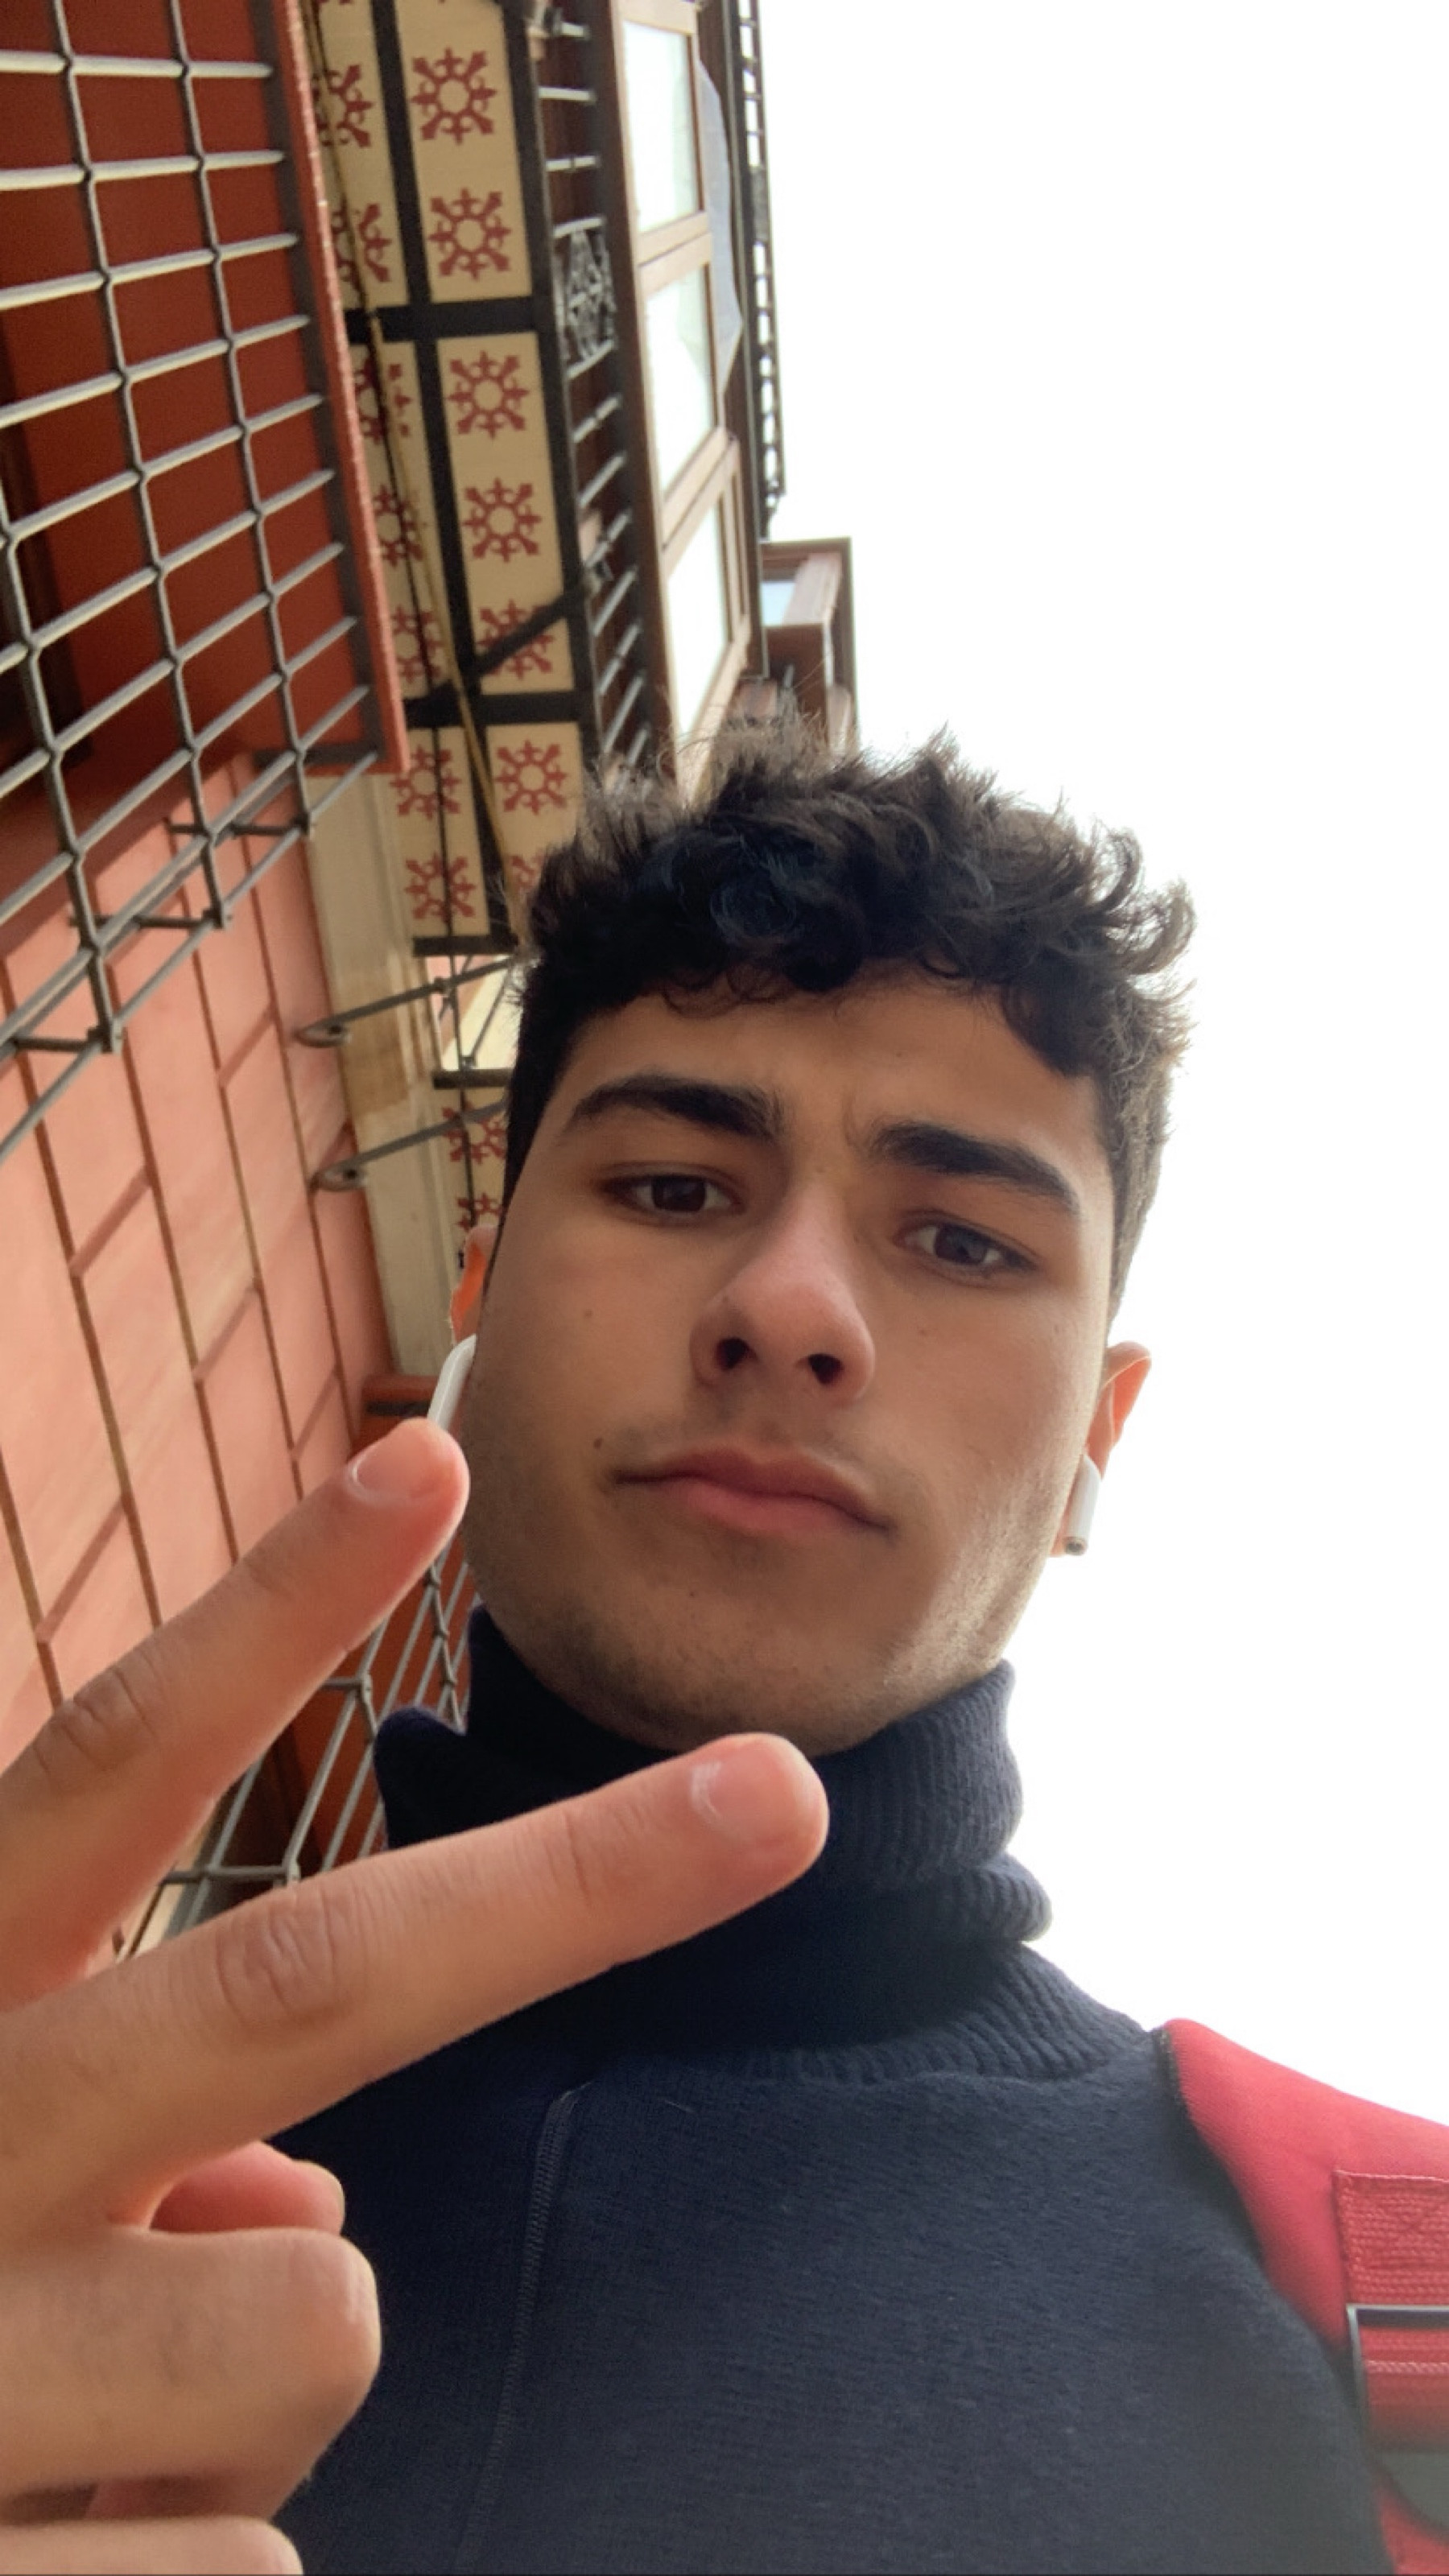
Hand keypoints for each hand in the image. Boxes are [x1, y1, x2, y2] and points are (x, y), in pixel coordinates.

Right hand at [0, 1420, 825, 2571]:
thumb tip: (307, 2215)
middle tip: (785, 1792)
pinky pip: (261, 2564)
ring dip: (266, 2359)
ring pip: (320, 2308)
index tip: (433, 1456)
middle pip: (299, 1979)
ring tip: (93, 2427)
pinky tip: (56, 2557)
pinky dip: (191, 2558)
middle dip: (570, 1885)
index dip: (271, 1605)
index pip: (109, 1765)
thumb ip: (105, 2129)